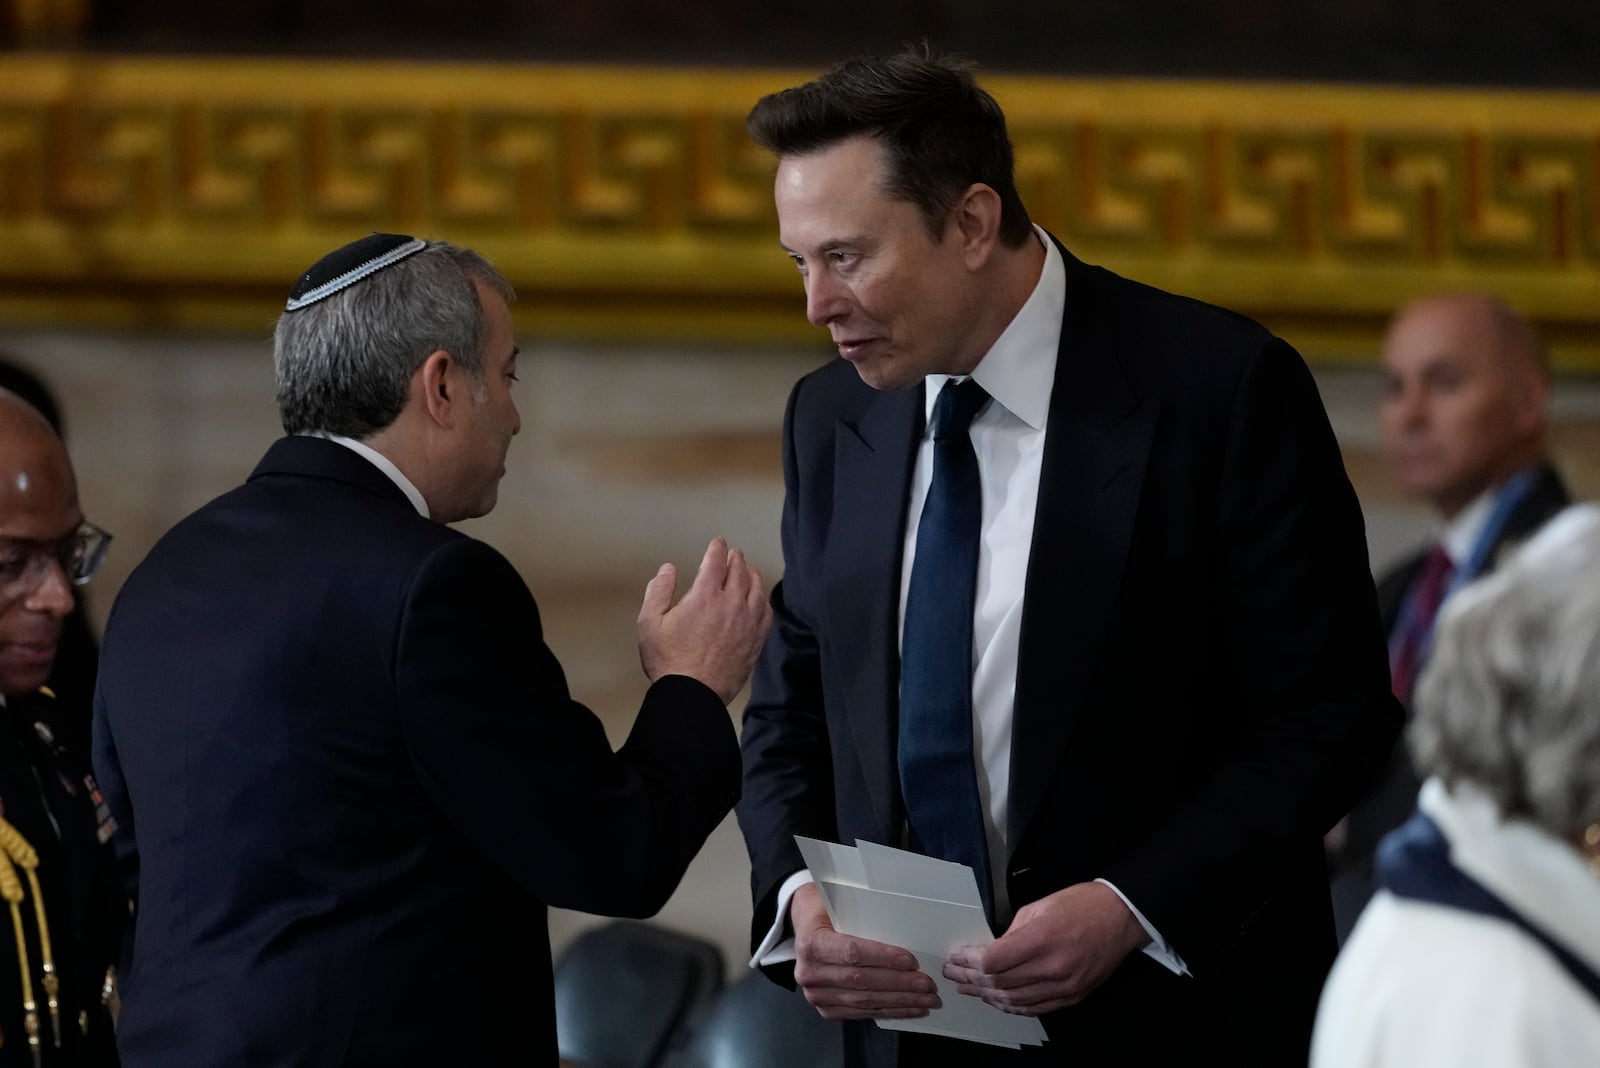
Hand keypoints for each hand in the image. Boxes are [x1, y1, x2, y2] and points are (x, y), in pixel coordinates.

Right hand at [636, 537, 771, 703]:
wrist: (693, 695)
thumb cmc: (669, 662)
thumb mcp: (649, 623)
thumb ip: (658, 591)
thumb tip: (668, 569)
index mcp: (704, 596)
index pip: (716, 562)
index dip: (717, 548)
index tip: (718, 543)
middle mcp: (731, 604)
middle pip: (739, 571)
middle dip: (735, 559)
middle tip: (733, 554)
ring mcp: (747, 622)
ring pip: (756, 588)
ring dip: (752, 575)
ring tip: (749, 570)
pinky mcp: (756, 640)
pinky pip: (765, 612)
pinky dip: (762, 599)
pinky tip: (759, 599)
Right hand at [790, 883, 940, 1019]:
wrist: (804, 929)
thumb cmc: (826, 913)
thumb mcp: (837, 906)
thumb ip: (862, 918)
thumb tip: (905, 928)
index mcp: (811, 943)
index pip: (852, 952)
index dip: (883, 958)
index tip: (911, 961)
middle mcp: (810, 973)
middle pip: (862, 981)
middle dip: (900, 984)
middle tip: (928, 984)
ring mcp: (816, 995)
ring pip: (865, 1001)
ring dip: (900, 1002)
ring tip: (927, 999)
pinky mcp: (826, 1010)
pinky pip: (863, 1012)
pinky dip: (889, 1011)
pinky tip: (910, 1008)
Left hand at [943, 881, 1147, 1014]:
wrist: (1121, 918)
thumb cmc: (1081, 904)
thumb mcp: (1039, 906)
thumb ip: (1012, 932)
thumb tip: (991, 950)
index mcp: (1041, 939)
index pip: (993, 961)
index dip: (968, 961)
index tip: (955, 957)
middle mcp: (1053, 967)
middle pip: (999, 982)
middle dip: (970, 979)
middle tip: (953, 974)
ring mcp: (1064, 986)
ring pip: (1014, 1000)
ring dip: (987, 995)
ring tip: (969, 988)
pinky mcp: (1073, 996)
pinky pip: (1035, 1008)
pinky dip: (1012, 1006)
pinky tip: (997, 1000)